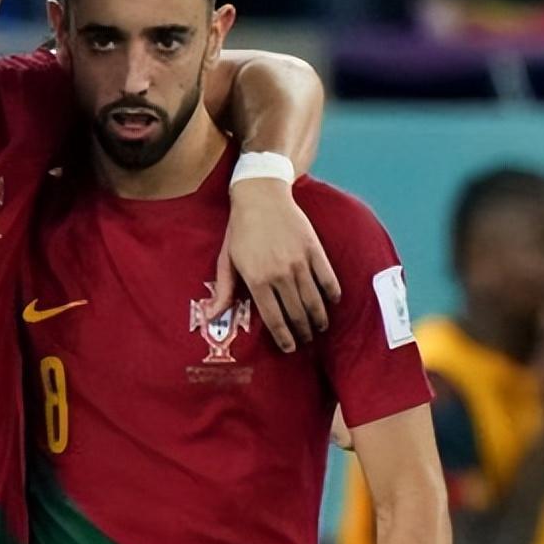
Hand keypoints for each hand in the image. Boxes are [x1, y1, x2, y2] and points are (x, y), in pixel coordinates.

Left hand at [213, 180, 340, 351]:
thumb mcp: (226, 260)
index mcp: (257, 280)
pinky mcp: (314, 250)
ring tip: (320, 328)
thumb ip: (223, 291)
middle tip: (306, 340)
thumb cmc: (240, 230)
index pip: (274, 318)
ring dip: (319, 318)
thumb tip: (211, 316)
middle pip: (296, 313)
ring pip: (314, 300)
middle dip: (303, 332)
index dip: (283, 337)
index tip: (289, 348)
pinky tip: (331, 303)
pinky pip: (328, 278)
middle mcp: (280, 274)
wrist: (261, 195)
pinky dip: (332, 294)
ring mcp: (299, 262)